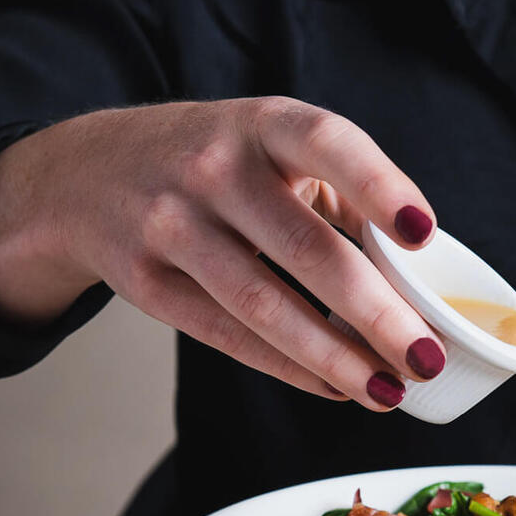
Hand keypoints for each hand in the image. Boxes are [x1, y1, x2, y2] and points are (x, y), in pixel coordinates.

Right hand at [0, 98, 444, 409]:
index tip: (423, 234)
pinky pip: (227, 336)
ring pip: (263, 306)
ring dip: (334, 358)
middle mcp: (213, 168)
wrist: (89, 175)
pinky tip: (335, 387)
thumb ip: (346, 198)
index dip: (378, 187)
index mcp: (263, 124)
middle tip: (425, 358)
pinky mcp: (145, 283)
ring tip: (388, 392)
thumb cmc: (217, 163)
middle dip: (373, 313)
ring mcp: (171, 225)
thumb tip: (422, 276)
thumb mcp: (276, 149)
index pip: (327, 144)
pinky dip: (289, 368)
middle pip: (304, 248)